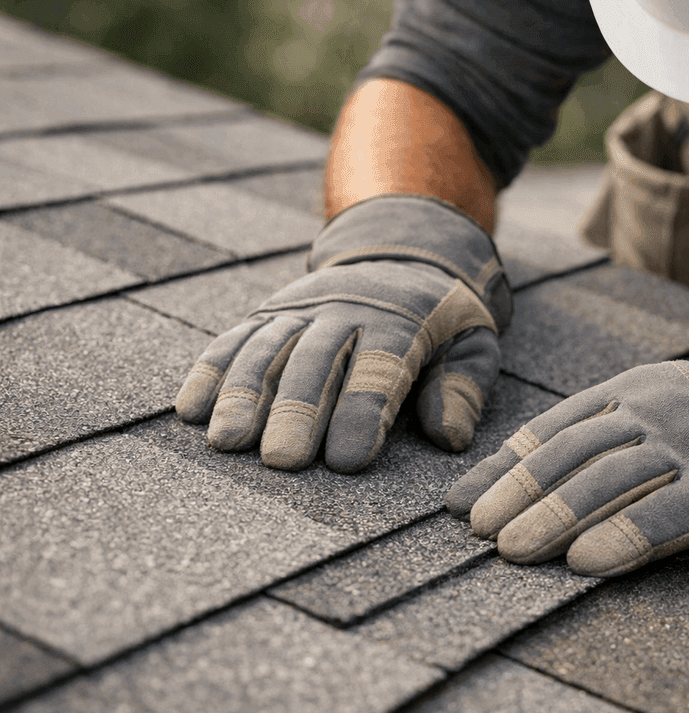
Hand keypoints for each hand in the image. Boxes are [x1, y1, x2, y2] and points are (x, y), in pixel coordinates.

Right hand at [175, 195, 510, 471]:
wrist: (402, 251)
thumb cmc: (443, 317)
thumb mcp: (474, 341)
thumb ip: (464, 387)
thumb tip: (450, 437)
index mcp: (401, 321)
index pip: (380, 368)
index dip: (362, 412)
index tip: (348, 461)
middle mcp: (344, 311)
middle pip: (315, 361)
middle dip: (296, 412)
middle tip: (281, 461)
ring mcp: (300, 309)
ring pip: (266, 349)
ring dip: (242, 396)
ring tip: (227, 442)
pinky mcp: (267, 313)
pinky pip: (234, 340)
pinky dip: (210, 372)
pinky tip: (190, 409)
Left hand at [446, 346, 688, 575]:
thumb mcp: (658, 411)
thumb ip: (596, 438)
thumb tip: (514, 477)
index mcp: (633, 389)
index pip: (556, 428)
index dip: (506, 467)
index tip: (465, 504)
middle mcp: (656, 409)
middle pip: (575, 453)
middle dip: (520, 495)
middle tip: (480, 532)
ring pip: (611, 480)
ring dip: (556, 517)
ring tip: (514, 553)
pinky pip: (667, 513)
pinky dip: (624, 537)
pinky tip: (586, 562)